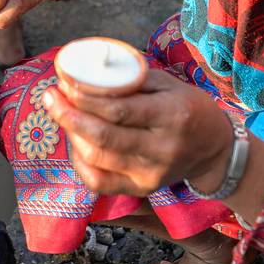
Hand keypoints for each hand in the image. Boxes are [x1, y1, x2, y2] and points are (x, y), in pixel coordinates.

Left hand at [42, 69, 234, 195]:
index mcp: (172, 116)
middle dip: (68, 115)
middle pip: (103, 137)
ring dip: (72, 134)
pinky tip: (75, 142)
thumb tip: (86, 74)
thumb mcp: (168, 84)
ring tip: (62, 113)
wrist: (213, 150)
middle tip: (50, 97)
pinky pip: (99, 182)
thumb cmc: (188, 108)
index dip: (85, 97)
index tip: (64, 82)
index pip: (119, 110)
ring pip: (96, 158)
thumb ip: (130, 80)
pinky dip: (80, 162)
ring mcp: (150, 174)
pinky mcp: (141, 189)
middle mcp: (161, 149)